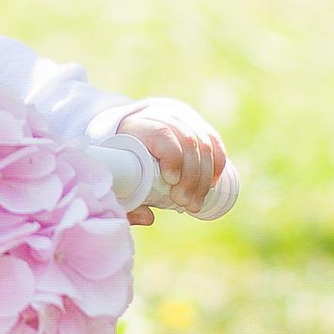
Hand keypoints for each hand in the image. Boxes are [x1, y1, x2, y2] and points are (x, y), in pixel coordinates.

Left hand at [113, 97, 228, 225]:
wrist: (128, 132)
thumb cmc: (119, 164)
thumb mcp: (116, 180)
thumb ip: (126, 202)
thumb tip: (148, 218)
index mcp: (136, 125)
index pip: (161, 133)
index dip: (172, 157)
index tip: (171, 182)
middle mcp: (161, 116)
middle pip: (186, 140)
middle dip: (190, 176)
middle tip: (184, 203)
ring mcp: (180, 118)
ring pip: (202, 142)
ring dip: (204, 176)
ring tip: (195, 203)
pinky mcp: (194, 123)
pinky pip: (213, 139)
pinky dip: (217, 162)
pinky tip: (212, 183)